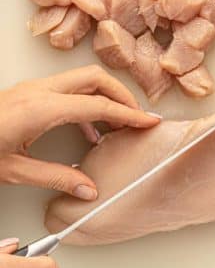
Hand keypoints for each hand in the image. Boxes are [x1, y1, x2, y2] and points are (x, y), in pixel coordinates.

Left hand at [0, 65, 159, 200]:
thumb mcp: (12, 170)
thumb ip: (54, 177)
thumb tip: (88, 188)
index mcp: (41, 108)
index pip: (99, 104)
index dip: (129, 113)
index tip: (149, 122)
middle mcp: (39, 91)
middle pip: (96, 79)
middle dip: (122, 95)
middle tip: (137, 118)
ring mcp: (33, 88)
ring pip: (84, 80)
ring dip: (106, 96)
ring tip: (117, 124)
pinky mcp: (28, 93)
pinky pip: (69, 89)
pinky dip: (88, 101)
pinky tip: (88, 129)